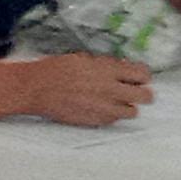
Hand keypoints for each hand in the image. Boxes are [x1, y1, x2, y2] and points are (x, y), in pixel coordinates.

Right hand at [20, 53, 154, 126]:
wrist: (36, 88)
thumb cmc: (56, 69)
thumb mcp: (82, 58)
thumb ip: (105, 64)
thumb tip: (122, 67)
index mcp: (107, 70)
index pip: (141, 74)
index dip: (144, 75)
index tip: (142, 76)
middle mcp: (110, 90)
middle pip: (144, 95)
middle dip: (144, 92)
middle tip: (138, 90)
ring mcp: (104, 108)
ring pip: (132, 111)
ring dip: (128, 105)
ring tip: (118, 100)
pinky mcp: (96, 120)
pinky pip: (115, 119)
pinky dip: (112, 113)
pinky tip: (102, 107)